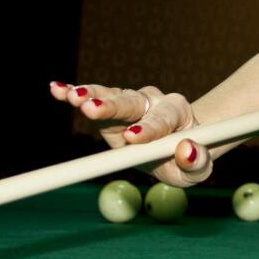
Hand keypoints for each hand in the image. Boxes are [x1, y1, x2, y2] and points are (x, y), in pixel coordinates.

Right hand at [49, 82, 212, 187]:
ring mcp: (130, 102)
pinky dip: (75, 93)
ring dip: (92, 96)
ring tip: (73, 96)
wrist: (179, 143)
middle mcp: (153, 101)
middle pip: (132, 102)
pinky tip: (58, 90)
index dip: (148, 129)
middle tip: (92, 109)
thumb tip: (187, 150)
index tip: (132, 138)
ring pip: (111, 96)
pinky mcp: (111, 107)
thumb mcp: (200, 168)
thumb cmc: (190, 157)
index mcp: (176, 112)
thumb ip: (197, 162)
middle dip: (113, 106)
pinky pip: (94, 97)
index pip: (162, 120)